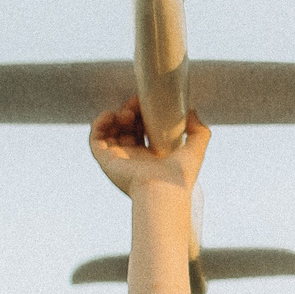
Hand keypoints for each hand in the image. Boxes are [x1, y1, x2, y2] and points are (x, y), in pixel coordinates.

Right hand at [88, 98, 207, 196]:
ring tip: (127, 114)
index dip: (143, 114)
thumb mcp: (195, 149)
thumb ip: (199, 131)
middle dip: (130, 113)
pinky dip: (99, 124)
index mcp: (153, 158)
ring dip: (116, 117)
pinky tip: (110, 115)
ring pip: (110, 132)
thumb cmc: (179, 175)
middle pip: (126, 129)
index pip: (142, 131)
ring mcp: (119, 160)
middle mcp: (134, 159)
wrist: (162, 190)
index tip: (147, 104)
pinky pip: (95, 140)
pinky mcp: (106, 161)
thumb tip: (191, 112)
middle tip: (136, 105)